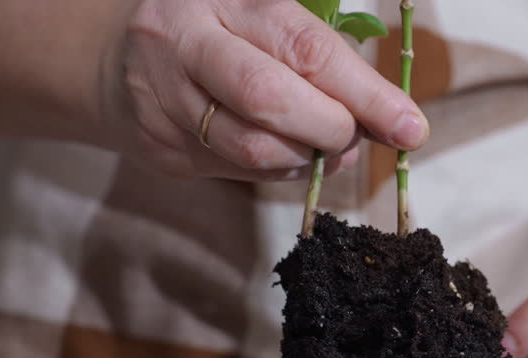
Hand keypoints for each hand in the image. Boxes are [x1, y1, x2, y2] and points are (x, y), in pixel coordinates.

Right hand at [98, 0, 428, 179]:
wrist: (118, 58)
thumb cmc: (217, 30)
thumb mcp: (260, 14)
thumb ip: (318, 52)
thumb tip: (383, 117)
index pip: (305, 47)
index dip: (364, 92)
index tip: (409, 125)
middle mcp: (184, 39)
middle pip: (268, 98)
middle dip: (330, 129)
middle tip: (356, 139)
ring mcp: (163, 96)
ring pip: (251, 147)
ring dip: (306, 159)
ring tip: (327, 148)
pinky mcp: (160, 144)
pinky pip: (235, 171)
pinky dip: (278, 172)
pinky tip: (290, 156)